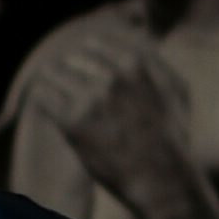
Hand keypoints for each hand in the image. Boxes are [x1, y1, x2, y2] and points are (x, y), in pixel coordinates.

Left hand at [25, 21, 197, 218]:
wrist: (161, 180)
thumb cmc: (172, 139)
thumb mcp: (176, 91)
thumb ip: (155, 62)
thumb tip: (140, 38)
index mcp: (135, 62)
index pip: (93, 43)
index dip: (84, 56)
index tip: (81, 70)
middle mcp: (111, 75)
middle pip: (70, 57)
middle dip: (66, 69)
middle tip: (63, 84)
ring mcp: (90, 98)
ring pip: (52, 73)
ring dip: (51, 83)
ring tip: (53, 96)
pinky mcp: (72, 122)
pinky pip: (42, 97)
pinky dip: (43, 101)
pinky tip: (49, 110)